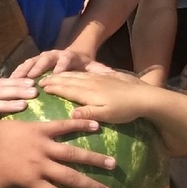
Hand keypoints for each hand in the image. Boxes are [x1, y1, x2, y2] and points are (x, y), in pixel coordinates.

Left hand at [0, 117, 114, 187]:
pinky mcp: (41, 128)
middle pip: (72, 177)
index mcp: (32, 181)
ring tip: (113, 164)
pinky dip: (79, 125)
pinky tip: (96, 125)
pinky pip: (63, 125)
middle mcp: (41, 164)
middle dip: (92, 187)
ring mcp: (43, 144)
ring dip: (94, 159)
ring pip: (73, 153)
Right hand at [9, 47, 94, 79]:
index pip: (66, 59)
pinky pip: (26, 65)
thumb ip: (101, 70)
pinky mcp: (37, 61)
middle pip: (46, 58)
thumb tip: (109, 73)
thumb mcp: (95, 67)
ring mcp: (45, 56)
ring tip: (15, 79)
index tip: (57, 74)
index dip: (61, 66)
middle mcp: (56, 54)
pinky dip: (19, 71)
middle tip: (32, 77)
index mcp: (71, 56)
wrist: (79, 52)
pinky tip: (9, 80)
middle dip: (38, 67)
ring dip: (25, 69)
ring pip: (33, 61)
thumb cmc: (86, 64)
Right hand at [41, 69, 158, 123]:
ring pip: (78, 74)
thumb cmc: (124, 110)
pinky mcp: (107, 76)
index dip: (54, 87)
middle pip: (69, 79)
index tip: (42, 86)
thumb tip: (70, 116)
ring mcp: (99, 78)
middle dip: (55, 79)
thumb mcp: (106, 115)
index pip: (67, 89)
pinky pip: (88, 72)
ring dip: (64, 74)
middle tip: (42, 79)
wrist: (144, 96)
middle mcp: (91, 82)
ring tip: (54, 74)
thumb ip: (88, 114)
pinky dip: (78, 71)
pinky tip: (77, 71)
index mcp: (89, 93)